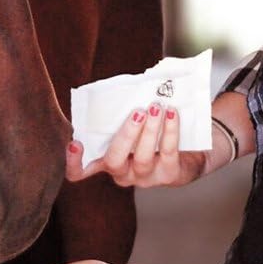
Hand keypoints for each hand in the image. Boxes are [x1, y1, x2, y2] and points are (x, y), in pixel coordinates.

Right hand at [65, 104, 207, 187]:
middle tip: (137, 112)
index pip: (82, 171)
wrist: (188, 152)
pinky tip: (171, 113)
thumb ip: (120, 112)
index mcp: (106, 159)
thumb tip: (123, 86)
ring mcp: (145, 177)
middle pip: (114, 160)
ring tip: (156, 108)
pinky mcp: (168, 175)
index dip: (74, 163)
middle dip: (125, 135)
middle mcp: (123, 172)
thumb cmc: (150, 132)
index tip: (76, 143)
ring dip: (149, 130)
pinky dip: (170, 131)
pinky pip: (167, 152)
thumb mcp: (132, 124)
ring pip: (142, 157)